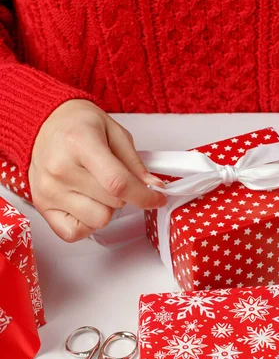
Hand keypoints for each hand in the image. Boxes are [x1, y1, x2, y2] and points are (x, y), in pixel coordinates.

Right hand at [29, 99, 165, 241]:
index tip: (156, 198)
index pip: (118, 183)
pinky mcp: (42, 206)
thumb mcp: (114, 132)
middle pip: (112, 203)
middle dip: (124, 195)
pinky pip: (74, 233)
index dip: (144, 195)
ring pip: (98, 220)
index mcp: (79, 144)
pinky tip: (86, 204)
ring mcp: (48, 190)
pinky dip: (86, 223)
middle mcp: (60, 169)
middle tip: (116, 180)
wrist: (44, 125)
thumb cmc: (76, 126)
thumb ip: (135, 162)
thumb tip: (153, 186)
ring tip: (97, 189)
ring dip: (106, 209)